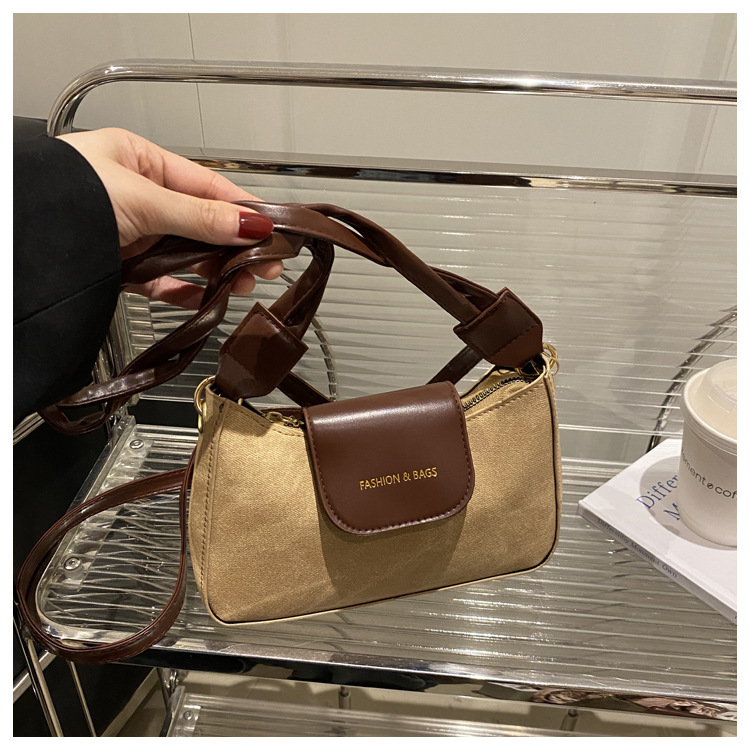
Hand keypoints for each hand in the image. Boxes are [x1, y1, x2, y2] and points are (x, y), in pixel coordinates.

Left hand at [58, 128, 280, 308]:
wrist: (16, 250)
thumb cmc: (63, 200)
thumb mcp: (142, 201)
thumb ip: (199, 218)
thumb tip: (252, 224)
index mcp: (139, 162)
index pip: (205, 186)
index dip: (241, 209)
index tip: (272, 229)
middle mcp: (137, 195)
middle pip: (200, 223)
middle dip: (234, 246)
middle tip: (267, 265)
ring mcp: (129, 233)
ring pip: (184, 254)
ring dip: (215, 270)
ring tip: (244, 284)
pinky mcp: (120, 268)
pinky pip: (161, 281)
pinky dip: (184, 292)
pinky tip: (207, 299)